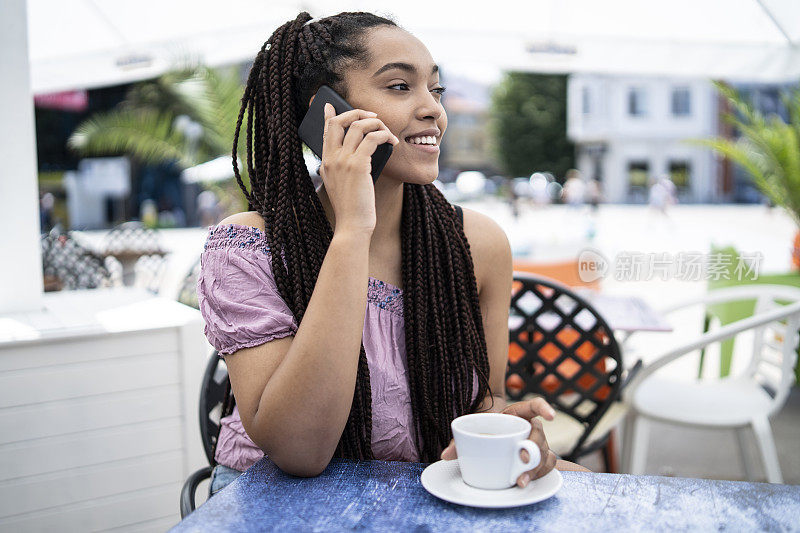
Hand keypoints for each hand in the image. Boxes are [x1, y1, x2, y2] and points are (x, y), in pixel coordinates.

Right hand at [320, 103, 398, 234]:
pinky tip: (392, 141)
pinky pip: (372, 139)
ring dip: (376, 124)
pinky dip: (384, 135)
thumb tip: (359, 154)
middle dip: (356, 113)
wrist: (352, 225)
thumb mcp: (341, 186)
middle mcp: (331, 158)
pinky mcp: (358, 165)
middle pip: (339, 122)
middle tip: (373, 116)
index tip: (332, 105)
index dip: (330, 115)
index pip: (325, 131)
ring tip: (387, 131)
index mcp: (326, 162)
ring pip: (358, 126)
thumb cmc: (351, 209)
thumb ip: (343, 169)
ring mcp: (343, 161)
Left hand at [440, 397, 557, 487]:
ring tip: (521, 480)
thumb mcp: (470, 429)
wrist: (483, 434)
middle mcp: (529, 427)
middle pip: (539, 435)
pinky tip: (527, 481)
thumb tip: (444, 455)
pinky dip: (539, 473)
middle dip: (533, 449)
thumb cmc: (480, 428)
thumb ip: (458, 441)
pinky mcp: (536, 458)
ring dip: (535, 467)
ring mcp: (535, 443)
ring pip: (544, 453)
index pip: (534, 405)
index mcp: (517, 413)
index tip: (550, 416)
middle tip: (521, 460)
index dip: (544, 408)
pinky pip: (545, 465)